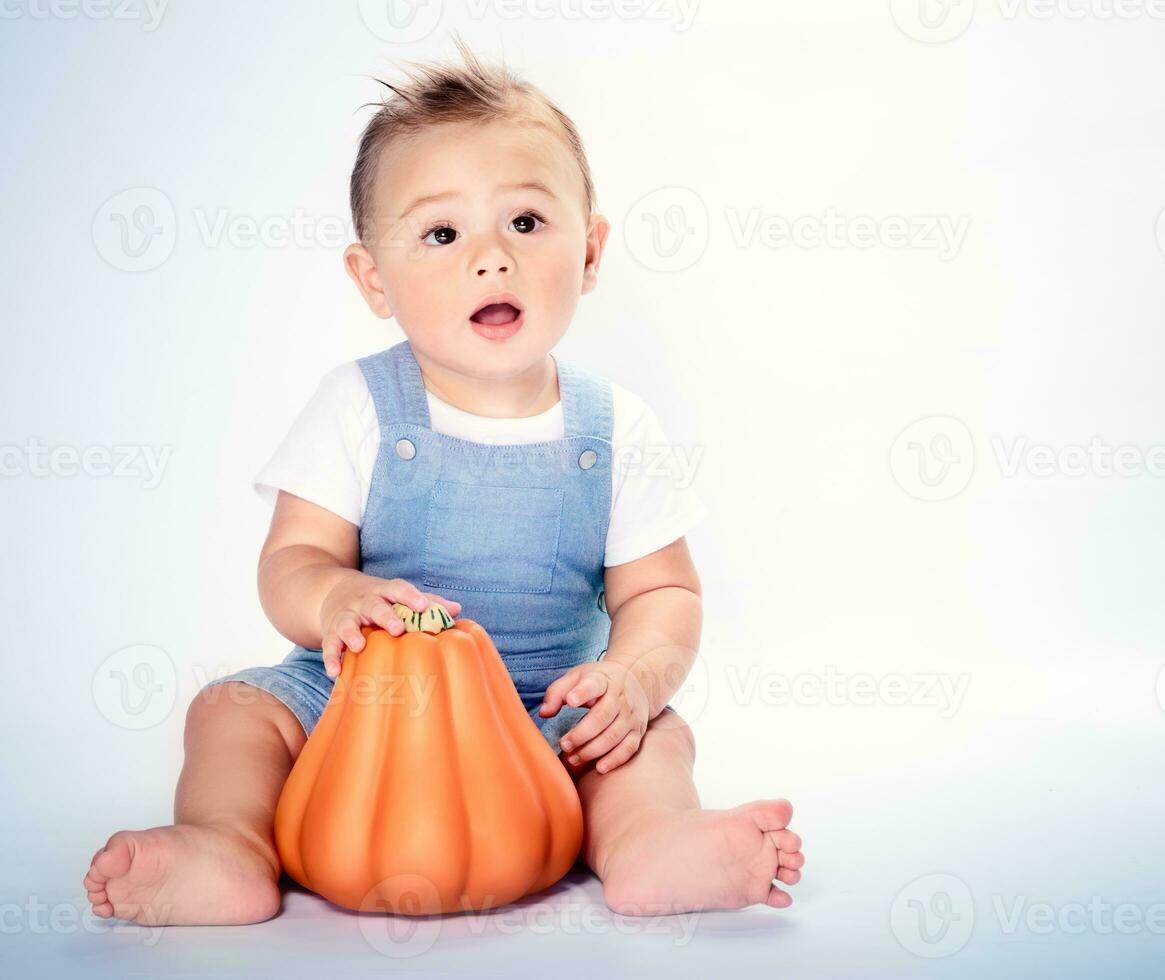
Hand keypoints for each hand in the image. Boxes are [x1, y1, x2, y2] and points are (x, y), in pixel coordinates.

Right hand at [319, 574, 460, 678]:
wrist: (335, 591)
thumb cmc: (380, 599)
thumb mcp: (399, 596)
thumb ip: (427, 602)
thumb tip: (457, 609)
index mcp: (385, 592)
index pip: (398, 589)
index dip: (410, 596)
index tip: (422, 605)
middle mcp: (365, 602)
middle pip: (375, 605)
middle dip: (385, 616)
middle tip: (398, 629)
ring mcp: (346, 616)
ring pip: (347, 623)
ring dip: (352, 634)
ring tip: (358, 646)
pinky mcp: (331, 631)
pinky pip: (329, 644)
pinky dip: (331, 657)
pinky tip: (336, 672)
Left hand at [539, 660, 648, 773]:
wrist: (637, 680)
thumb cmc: (598, 682)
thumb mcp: (577, 676)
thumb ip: (557, 692)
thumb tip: (544, 713)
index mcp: (602, 680)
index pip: (594, 684)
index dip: (582, 693)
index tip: (570, 701)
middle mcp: (619, 698)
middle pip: (602, 717)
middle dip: (581, 734)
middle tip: (564, 745)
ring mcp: (630, 715)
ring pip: (613, 735)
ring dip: (592, 750)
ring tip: (573, 758)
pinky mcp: (637, 730)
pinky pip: (629, 747)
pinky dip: (615, 759)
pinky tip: (599, 768)